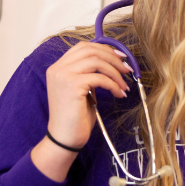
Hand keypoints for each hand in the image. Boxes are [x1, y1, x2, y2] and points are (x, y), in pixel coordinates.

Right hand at [31, 42, 131, 180]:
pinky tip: (119, 94)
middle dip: (113, 58)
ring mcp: (63, 75)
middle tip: (127, 69)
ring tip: (124, 84)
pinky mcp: (72, 85)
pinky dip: (113, 84)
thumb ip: (89, 75)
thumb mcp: (82, 90)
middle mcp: (58, 68)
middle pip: (91, 50)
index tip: (120, 57)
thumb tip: (111, 63)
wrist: (65, 138)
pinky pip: (100, 78)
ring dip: (115, 72)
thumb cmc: (75, 118)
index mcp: (58, 67)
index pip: (83, 47)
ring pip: (97, 61)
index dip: (103, 49)